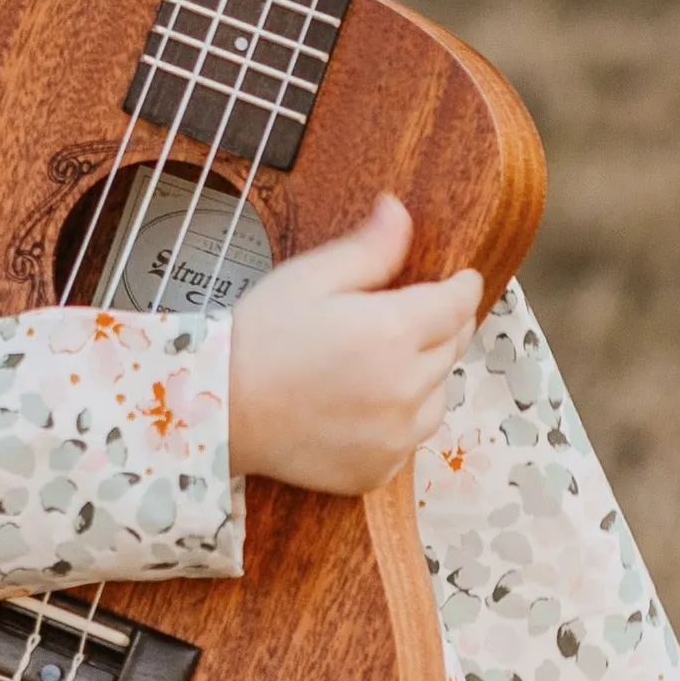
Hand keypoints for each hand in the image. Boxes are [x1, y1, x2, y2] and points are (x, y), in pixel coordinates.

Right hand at [227, 194, 481, 495]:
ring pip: (439, 395)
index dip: (464, 287)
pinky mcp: (378, 468)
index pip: (456, 305)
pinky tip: (367, 403)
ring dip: (427, 373)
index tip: (463, 279)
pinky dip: (402, 418)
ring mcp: (394, 435)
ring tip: (386, 361)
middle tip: (419, 313)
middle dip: (443, 325)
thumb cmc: (257, 336)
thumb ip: (368, 249)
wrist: (215, 411)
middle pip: (452, 347)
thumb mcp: (309, 278)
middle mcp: (404, 388)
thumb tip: (400, 212)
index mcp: (392, 332)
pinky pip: (411, 437)